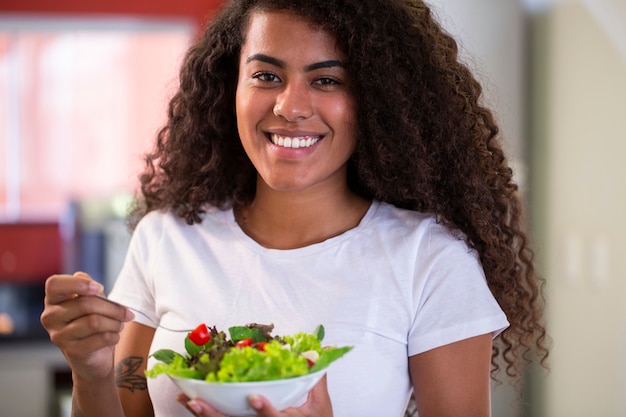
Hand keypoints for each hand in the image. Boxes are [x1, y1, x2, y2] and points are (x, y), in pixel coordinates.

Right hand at [40, 272, 133, 381]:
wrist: (93, 357)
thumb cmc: (92, 322)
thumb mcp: (92, 301)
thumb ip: (89, 288)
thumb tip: (85, 278)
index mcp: (53, 300)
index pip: (54, 284)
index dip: (78, 283)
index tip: (99, 287)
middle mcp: (50, 317)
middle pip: (85, 304)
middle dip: (113, 308)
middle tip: (126, 313)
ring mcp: (58, 336)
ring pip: (94, 322)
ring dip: (115, 323)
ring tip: (120, 324)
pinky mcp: (72, 351)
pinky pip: (101, 338)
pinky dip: (114, 336)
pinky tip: (114, 336)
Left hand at [178, 375, 332, 416]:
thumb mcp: (320, 405)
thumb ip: (317, 378)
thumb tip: (323, 350)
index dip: (263, 410)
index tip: (254, 397)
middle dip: (215, 415)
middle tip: (198, 401)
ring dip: (204, 415)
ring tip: (188, 400)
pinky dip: (205, 415)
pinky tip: (190, 404)